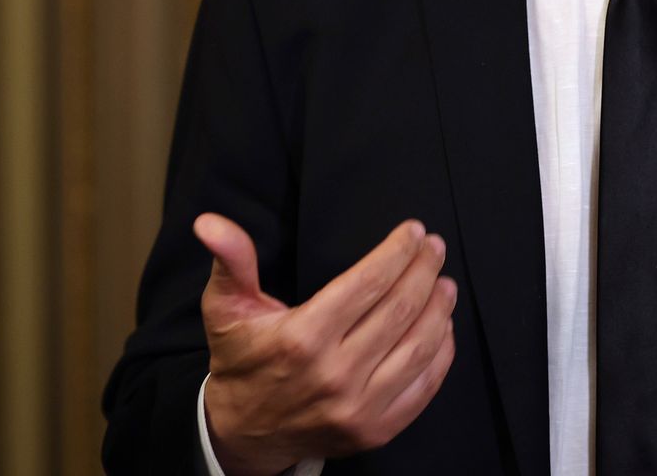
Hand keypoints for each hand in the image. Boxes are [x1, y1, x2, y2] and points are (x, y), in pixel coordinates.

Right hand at [195, 214, 456, 475]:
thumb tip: (211, 222)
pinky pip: (425, 386)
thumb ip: (230, 262)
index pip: (367, 283)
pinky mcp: (376, 430)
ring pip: (420, 346)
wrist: (244, 434)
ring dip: (440, 308)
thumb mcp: (226, 308)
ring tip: (445, 282)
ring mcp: (359, 408)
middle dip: (424, 270)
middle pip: (400, 309)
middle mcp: (334, 375)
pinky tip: (442, 326)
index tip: (415, 230)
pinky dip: (441, 352)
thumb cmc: (241, 361)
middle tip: (435, 248)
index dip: (397, 251)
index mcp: (302, 339)